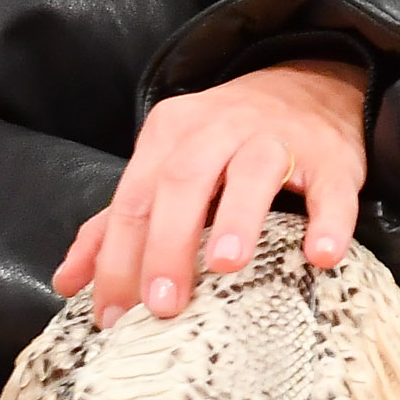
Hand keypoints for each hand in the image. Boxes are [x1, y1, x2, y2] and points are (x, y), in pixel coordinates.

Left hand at [53, 58, 368, 325]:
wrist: (310, 85)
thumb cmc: (227, 142)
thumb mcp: (167, 168)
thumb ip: (118, 223)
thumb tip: (68, 281)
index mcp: (171, 133)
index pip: (134, 199)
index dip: (118, 258)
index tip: (113, 315)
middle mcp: (221, 127)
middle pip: (184, 182)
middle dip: (167, 245)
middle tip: (162, 304)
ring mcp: (279, 138)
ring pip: (253, 172)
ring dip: (238, 218)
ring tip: (226, 266)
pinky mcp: (331, 156)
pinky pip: (330, 188)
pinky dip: (328, 220)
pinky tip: (321, 255)